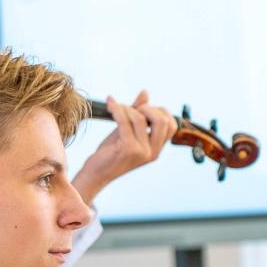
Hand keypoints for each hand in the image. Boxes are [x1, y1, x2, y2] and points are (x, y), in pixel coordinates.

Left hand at [71, 90, 176, 204]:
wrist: (95, 174)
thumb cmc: (111, 152)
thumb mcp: (127, 131)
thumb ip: (139, 113)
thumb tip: (145, 92)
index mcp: (157, 149)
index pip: (171, 125)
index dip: (159, 111)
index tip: (142, 110)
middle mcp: (153, 152)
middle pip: (162, 120)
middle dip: (146, 108)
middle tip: (130, 109)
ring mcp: (142, 151)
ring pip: (139, 118)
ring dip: (125, 108)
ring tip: (115, 108)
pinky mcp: (128, 149)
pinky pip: (124, 120)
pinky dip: (116, 108)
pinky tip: (110, 103)